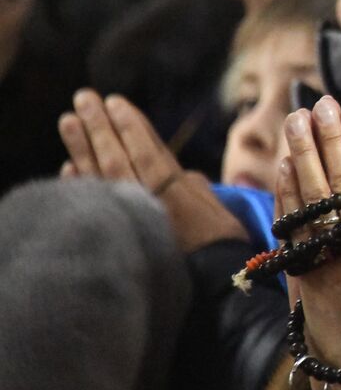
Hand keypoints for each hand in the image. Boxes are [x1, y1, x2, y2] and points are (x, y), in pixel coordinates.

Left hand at [57, 89, 246, 252]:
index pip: (147, 148)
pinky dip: (79, 185)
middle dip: (101, 126)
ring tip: (68, 120)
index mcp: (177, 190)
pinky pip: (95, 206)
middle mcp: (150, 200)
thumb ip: (198, 190)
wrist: (215, 291)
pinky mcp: (120, 237)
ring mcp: (132, 218)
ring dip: (83, 147)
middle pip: (119, 157)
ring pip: (102, 176)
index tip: (115, 101)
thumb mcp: (220, 214)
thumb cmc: (223, 250)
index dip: (130, 124)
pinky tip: (68, 168)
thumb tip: (184, 175)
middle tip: (85, 98)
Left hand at [276, 96, 340, 376]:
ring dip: (301, 155)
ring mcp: (329, 263)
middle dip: (325, 138)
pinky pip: (292, 228)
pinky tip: (287, 165)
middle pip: (337, 181)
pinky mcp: (306, 278)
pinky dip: (287, 193)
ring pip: (309, 199)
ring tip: (297, 120)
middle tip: (317, 104)